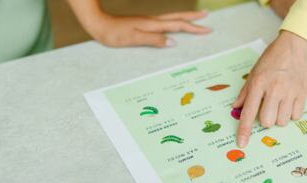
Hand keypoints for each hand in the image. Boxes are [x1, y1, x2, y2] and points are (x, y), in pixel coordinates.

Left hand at [68, 0, 210, 47]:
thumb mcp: (133, 38)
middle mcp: (152, 20)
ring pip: (172, 18)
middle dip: (193, 18)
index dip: (193, 28)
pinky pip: (165, 22)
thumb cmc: (113, 33)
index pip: (178, 25)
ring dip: (185, 18)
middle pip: (177, 17)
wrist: (98, 23)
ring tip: (196, 18)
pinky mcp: (143, 23)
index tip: (208, 29)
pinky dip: (175, 22)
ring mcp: (148, 21)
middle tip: (207, 16)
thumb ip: (153, 40)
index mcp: (152, 24)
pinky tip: (174, 26)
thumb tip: (173, 42)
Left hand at [233, 31, 306, 147]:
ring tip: (279, 104)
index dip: (244, 130)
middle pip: (267, 121)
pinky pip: (296, 116)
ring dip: (279, 117)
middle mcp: (274, 89)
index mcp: (259, 83)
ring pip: (282, 121)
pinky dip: (291, 113)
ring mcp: (290, 92)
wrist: (296, 45)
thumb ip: (245, 92)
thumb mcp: (254, 72)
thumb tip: (236, 108)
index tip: (242, 143)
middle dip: (265, 119)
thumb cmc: (273, 58)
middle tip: (267, 107)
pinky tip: (289, 103)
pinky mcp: (303, 94)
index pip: (248, 112)